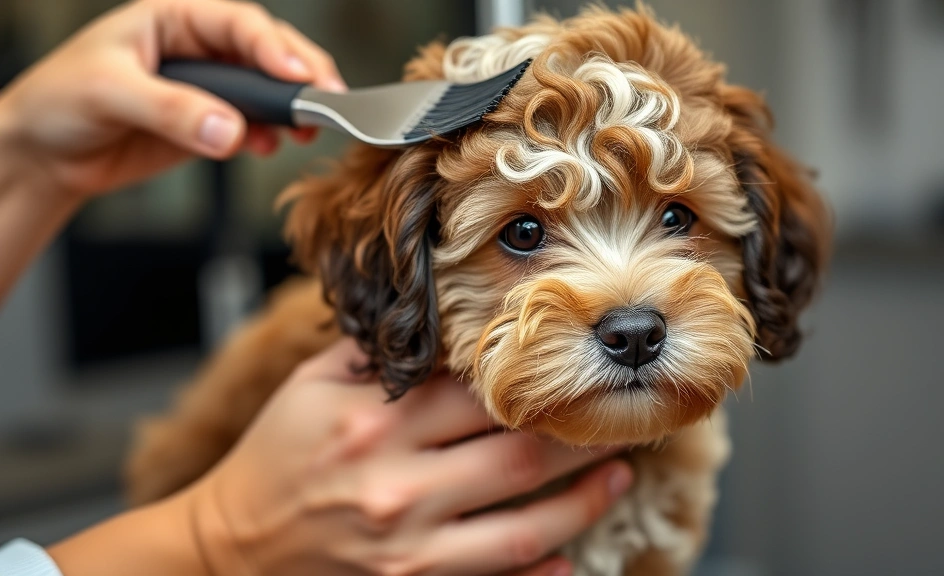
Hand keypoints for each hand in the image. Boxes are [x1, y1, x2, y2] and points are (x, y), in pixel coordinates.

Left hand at [0, 0, 343, 200]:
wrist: (46, 154)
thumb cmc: (60, 102)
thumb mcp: (109, 93)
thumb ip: (172, 110)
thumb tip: (229, 130)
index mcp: (174, 18)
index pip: (238, 24)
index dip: (274, 48)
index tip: (299, 77)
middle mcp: (199, 49)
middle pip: (267, 52)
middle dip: (301, 76)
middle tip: (327, 101)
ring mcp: (209, 89)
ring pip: (267, 91)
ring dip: (291, 111)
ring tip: (304, 131)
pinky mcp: (212, 126)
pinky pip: (253, 127)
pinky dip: (268, 138)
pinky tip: (268, 146)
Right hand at [48, 339, 630, 575]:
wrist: (229, 549)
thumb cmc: (273, 458)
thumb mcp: (308, 386)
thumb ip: (375, 353)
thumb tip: (439, 318)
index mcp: (374, 423)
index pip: (478, 393)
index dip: (536, 380)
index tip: (572, 367)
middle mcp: (397, 485)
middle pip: (518, 456)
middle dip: (580, 435)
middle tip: (620, 416)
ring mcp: (408, 546)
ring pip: (524, 527)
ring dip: (584, 500)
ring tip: (620, 473)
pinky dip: (539, 574)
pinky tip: (572, 555)